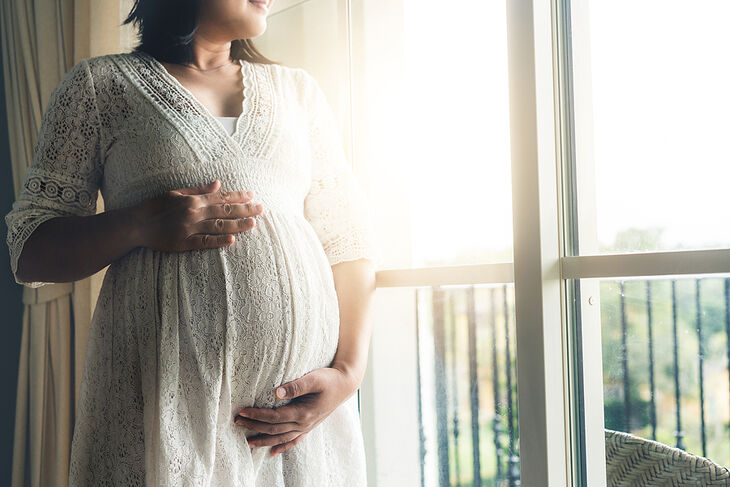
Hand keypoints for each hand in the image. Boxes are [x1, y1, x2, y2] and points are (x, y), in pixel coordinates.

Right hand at [129, 179, 263, 251]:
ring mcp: (190, 228)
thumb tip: (218, 183)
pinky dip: (219, 241)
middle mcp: (194, 213)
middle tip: (262, 209)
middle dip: (245, 209)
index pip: (221, 197)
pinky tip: (232, 240)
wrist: (136, 224)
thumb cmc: (155, 207)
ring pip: (219, 226)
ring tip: (254, 223)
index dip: (238, 196)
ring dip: (238, 224)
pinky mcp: (184, 243)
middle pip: (225, 210)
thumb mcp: (176, 192)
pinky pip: (205, 242)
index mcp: (193, 200)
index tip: (253, 195)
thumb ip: (199, 189)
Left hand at [234, 366, 358, 455]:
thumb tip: (276, 392)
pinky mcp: (309, 426)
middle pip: (274, 429)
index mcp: (303, 412)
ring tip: (248, 442)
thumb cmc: (329, 379)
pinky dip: (283, 447)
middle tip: (237, 422)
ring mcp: (307, 426)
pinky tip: (273, 452)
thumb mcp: (314, 378)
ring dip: (264, 440)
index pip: (275, 417)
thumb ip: (296, 386)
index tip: (242, 411)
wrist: (346, 384)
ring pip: (282, 438)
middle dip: (255, 426)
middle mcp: (304, 423)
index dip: (258, 415)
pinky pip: (294, 440)